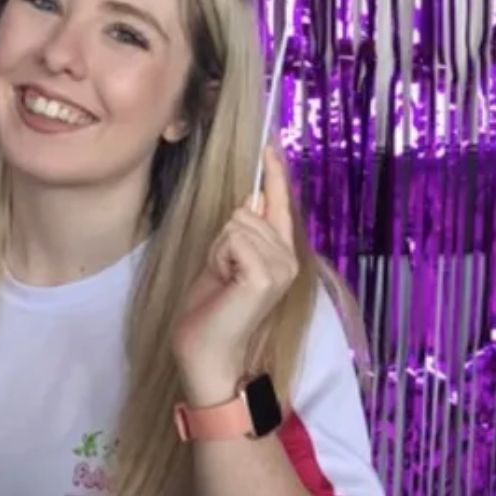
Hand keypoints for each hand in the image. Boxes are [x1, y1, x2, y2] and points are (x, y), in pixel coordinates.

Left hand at [172, 145, 298, 402]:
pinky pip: (234, 238)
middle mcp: (289, 258)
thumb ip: (240, 233)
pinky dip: (220, 257)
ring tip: (223, 281)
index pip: (281, 204)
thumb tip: (251, 200)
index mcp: (282, 254)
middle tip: (222, 273)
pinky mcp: (266, 276)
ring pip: (238, 223)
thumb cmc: (211, 310)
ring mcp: (281, 267)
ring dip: (219, 250)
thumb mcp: (225, 261)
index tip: (271, 144)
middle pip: (247, 211)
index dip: (276, 174)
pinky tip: (225, 283)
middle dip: (223, 237)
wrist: (207, 351)